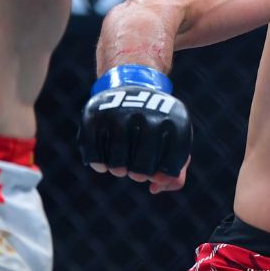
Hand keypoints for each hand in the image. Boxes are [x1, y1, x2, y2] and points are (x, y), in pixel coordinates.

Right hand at [78, 65, 191, 193]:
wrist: (132, 86)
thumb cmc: (155, 122)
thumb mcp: (173, 138)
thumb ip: (175, 168)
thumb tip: (156, 185)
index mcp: (174, 119)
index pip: (169, 166)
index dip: (162, 174)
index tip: (157, 170)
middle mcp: (147, 113)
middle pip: (141, 168)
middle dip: (139, 173)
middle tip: (137, 171)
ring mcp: (119, 113)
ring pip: (117, 163)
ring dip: (119, 169)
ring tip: (122, 165)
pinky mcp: (94, 115)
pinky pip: (94, 154)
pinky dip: (99, 163)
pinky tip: (104, 162)